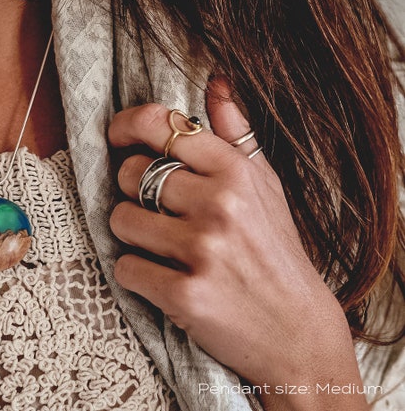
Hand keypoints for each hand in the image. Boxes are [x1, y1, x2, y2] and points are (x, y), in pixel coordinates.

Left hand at [107, 77, 367, 409]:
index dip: (126, 126)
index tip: (117, 136)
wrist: (298, 333)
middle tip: (159, 214)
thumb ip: (235, 135)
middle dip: (134, 194)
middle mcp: (219, 204)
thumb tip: (216, 82)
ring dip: (132, 235)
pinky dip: (136, 274)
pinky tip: (164, 279)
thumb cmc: (276, 253)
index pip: (159, 126)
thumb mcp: (266, 187)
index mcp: (235, 171)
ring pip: (119, 220)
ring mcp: (202, 249)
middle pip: (129, 176)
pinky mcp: (185, 294)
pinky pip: (125, 267)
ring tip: (163, 248)